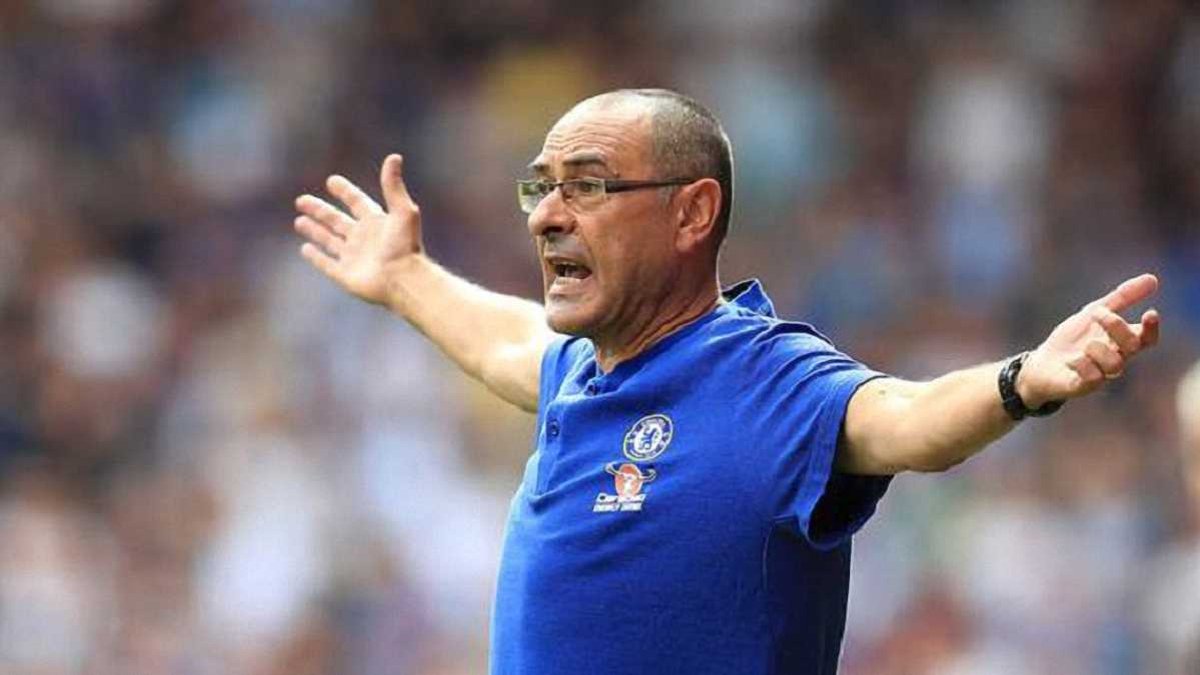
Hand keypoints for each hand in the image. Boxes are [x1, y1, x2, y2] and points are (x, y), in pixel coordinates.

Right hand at [293, 154, 422, 306]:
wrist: (404, 280)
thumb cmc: (405, 246)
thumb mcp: (402, 211)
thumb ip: (393, 185)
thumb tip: (394, 156)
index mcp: (376, 222)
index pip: (357, 202)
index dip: (345, 192)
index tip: (331, 181)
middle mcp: (363, 239)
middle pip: (337, 220)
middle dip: (320, 211)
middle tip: (301, 200)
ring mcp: (354, 258)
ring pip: (329, 241)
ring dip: (315, 231)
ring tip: (299, 221)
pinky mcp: (346, 275)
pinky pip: (327, 264)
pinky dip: (316, 257)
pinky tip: (305, 249)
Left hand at [1018, 274, 1161, 406]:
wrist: (1041, 364)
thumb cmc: (1072, 340)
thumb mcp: (1093, 312)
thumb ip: (1121, 298)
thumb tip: (1153, 278)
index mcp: (1120, 342)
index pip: (1147, 338)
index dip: (1152, 328)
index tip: (1150, 312)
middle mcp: (1115, 359)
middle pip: (1132, 346)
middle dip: (1117, 326)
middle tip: (1096, 313)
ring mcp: (1101, 374)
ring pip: (1116, 365)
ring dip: (1099, 347)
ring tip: (1084, 343)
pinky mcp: (1082, 386)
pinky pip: (1093, 379)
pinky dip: (1083, 365)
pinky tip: (1071, 360)